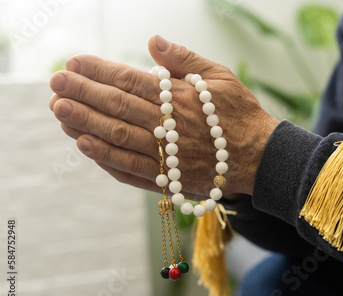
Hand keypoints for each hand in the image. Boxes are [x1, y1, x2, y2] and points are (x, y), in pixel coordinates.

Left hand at [49, 35, 278, 200]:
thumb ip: (185, 59)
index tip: (73, 63)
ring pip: (119, 138)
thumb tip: (153, 40)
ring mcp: (168, 156)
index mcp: (181, 98)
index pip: (131, 80)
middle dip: (83, 95)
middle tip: (55, 84)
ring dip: (86, 125)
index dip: (99, 71)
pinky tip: (85, 145)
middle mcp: (171, 127)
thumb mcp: (220, 76)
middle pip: (119, 108)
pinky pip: (131, 169)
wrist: (261, 157)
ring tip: (59, 112)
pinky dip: (106, 158)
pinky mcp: (169, 180)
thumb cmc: (240, 114)